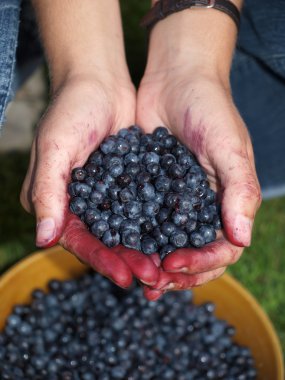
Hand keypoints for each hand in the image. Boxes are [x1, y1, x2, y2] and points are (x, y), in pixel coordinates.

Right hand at [21, 76, 158, 287]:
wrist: (98, 81)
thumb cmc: (71, 109)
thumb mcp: (55, 147)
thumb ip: (47, 192)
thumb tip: (42, 239)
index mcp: (53, 201)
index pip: (78, 240)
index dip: (102, 259)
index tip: (126, 277)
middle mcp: (77, 204)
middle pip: (103, 241)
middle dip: (127, 260)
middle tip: (153, 277)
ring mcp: (102, 195)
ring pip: (123, 231)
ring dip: (142, 249)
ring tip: (165, 266)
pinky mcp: (123, 185)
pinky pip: (138, 211)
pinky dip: (153, 226)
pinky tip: (172, 239)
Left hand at [137, 8, 260, 298]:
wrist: (176, 79)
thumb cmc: (210, 108)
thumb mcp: (229, 146)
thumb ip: (239, 190)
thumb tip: (242, 238)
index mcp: (226, 202)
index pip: (222, 248)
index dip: (202, 263)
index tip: (176, 264)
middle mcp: (201, 207)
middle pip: (194, 254)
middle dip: (177, 273)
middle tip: (153, 283)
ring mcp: (174, 200)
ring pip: (167, 243)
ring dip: (155, 264)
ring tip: (137, 278)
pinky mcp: (150, 189)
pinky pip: (144, 221)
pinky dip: (136, 239)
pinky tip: (121, 249)